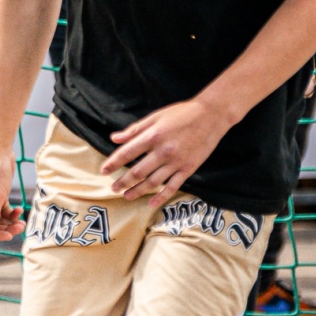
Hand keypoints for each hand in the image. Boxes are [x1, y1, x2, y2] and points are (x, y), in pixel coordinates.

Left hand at [102, 97, 231, 202]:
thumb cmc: (181, 114)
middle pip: (138, 171)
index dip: (114, 163)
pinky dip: (161, 196)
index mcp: (153, 136)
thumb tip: (115, 138)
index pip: (127, 153)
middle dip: (123, 181)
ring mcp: (177, 162)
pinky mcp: (189, 168)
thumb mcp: (156, 117)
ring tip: (126, 195)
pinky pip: (173, 186)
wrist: (211, 115)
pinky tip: (151, 202)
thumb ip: (135, 130)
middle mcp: (163, 151)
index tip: (104, 171)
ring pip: (153, 181)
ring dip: (138, 191)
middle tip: (113, 188)